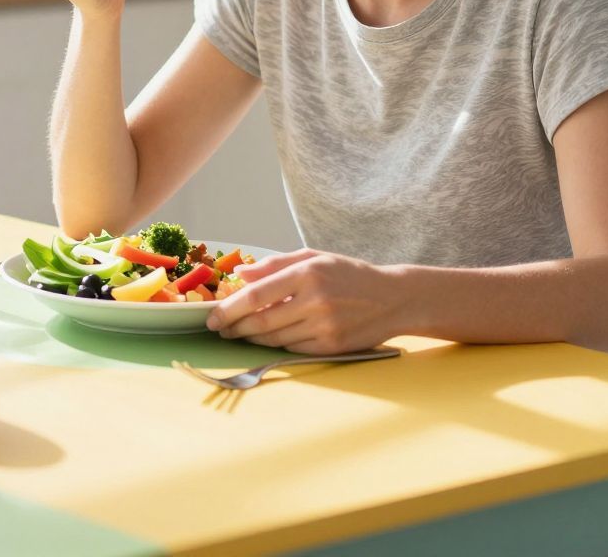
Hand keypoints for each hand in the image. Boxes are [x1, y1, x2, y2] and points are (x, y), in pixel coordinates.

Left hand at [205, 249, 407, 354]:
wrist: (394, 298)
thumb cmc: (349, 274)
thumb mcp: (314, 257)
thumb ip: (275, 265)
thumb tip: (241, 275)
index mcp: (307, 273)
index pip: (257, 295)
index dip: (230, 309)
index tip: (213, 317)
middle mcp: (316, 300)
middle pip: (261, 321)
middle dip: (234, 327)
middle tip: (219, 329)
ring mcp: (324, 326)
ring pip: (274, 338)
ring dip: (251, 338)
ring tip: (238, 334)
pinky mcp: (332, 346)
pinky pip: (293, 348)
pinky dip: (276, 344)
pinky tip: (266, 339)